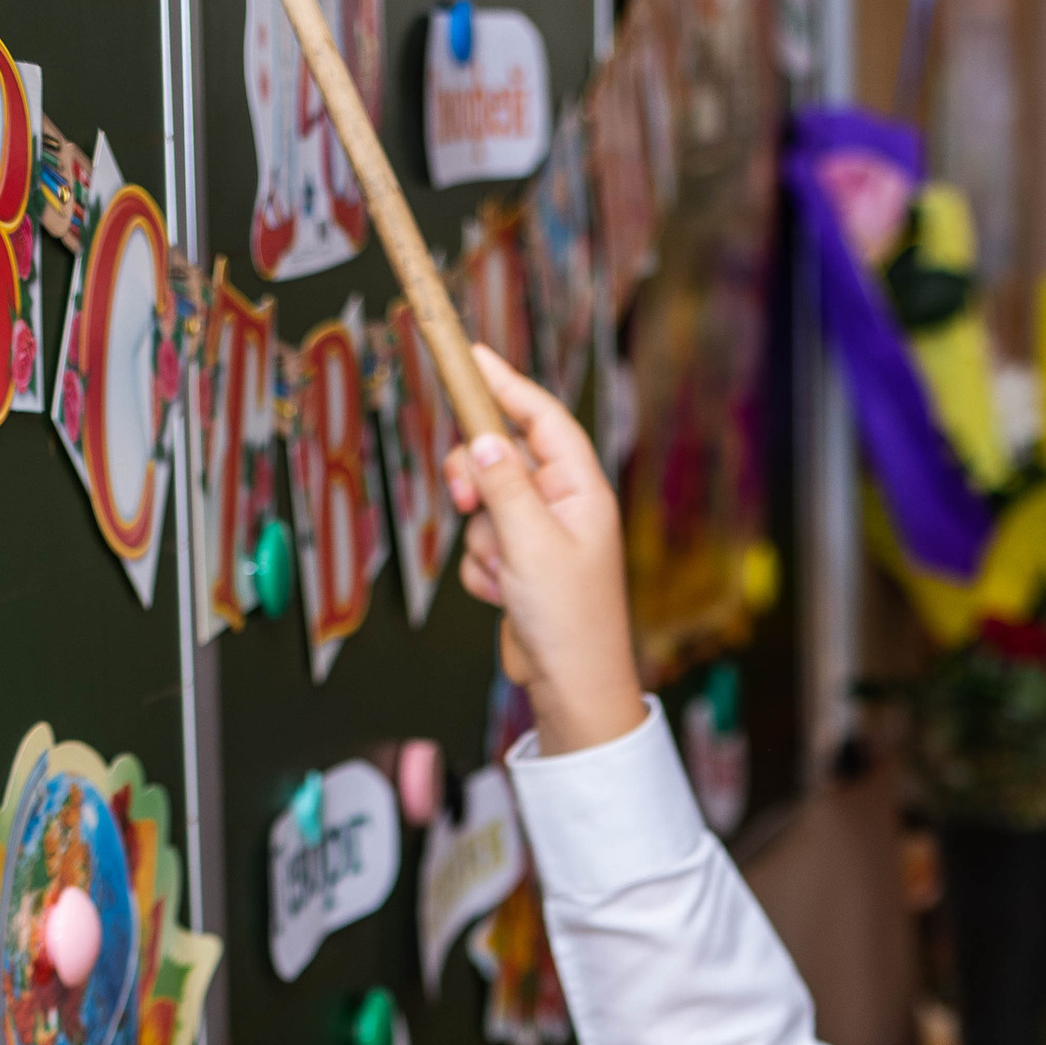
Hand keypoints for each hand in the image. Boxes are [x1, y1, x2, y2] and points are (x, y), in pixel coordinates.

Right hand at [445, 342, 644, 756]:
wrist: (572, 690)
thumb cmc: (568, 620)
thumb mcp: (529, 543)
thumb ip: (502, 485)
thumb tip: (480, 438)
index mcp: (582, 491)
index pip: (542, 418)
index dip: (507, 384)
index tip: (471, 354)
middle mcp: (564, 507)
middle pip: (501, 455)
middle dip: (476, 479)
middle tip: (463, 501)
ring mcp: (541, 537)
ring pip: (485, 506)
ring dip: (482, 541)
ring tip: (504, 575)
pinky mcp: (521, 567)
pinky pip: (482, 546)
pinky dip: (483, 570)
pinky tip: (503, 597)